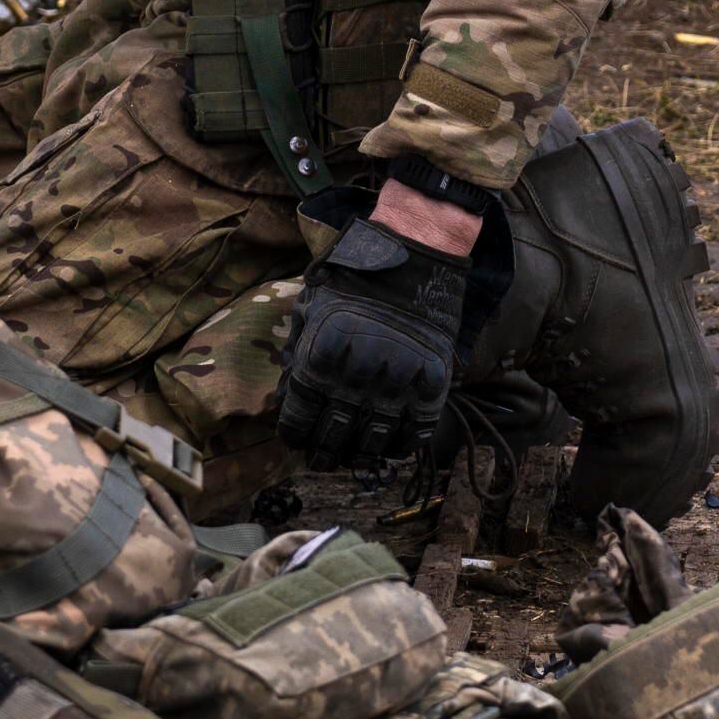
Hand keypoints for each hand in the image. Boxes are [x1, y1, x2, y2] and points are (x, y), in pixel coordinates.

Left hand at [276, 178, 500, 470]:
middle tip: (321, 461)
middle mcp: (356, 376)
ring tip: (353, 459)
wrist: (414, 258)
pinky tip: (387, 446)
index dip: (294, 436)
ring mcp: (396, 383)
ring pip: (372, 443)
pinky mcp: (430, 385)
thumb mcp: (311, 308)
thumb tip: (288, 399)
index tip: (296, 441)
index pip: (299, 418)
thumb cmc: (354, 280)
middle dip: (323, 454)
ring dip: (359, 457)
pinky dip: (398, 446)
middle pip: (332, 436)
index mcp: (320, 357)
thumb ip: (297, 352)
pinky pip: (413, 433)